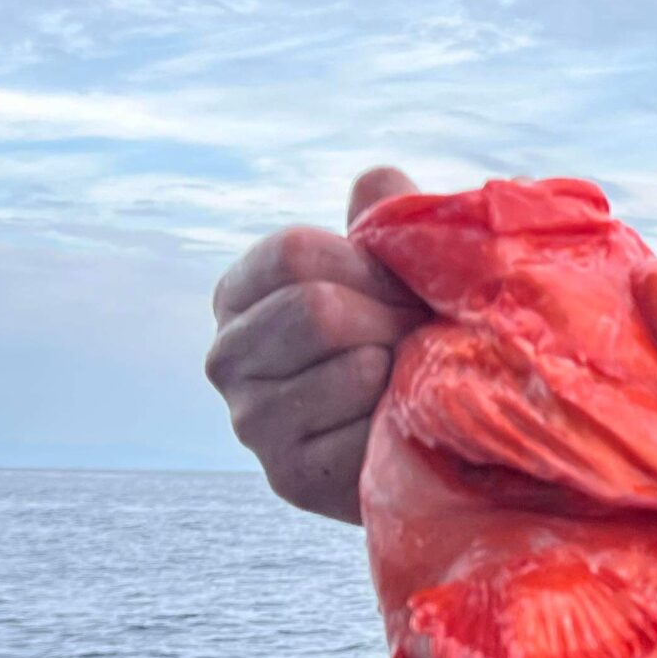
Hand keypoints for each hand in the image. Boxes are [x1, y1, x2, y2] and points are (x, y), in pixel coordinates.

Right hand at [206, 167, 427, 523]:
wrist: (430, 434)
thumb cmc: (408, 335)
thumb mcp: (397, 273)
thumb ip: (383, 224)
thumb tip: (376, 180)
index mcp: (241, 294)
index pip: (293, 253)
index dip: (368, 265)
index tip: (402, 287)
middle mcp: (226, 357)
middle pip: (316, 310)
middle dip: (391, 318)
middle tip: (418, 336)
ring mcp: (251, 422)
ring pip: (349, 367)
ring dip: (403, 369)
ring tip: (412, 377)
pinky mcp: (289, 477)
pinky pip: (361, 429)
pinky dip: (399, 421)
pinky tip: (401, 424)